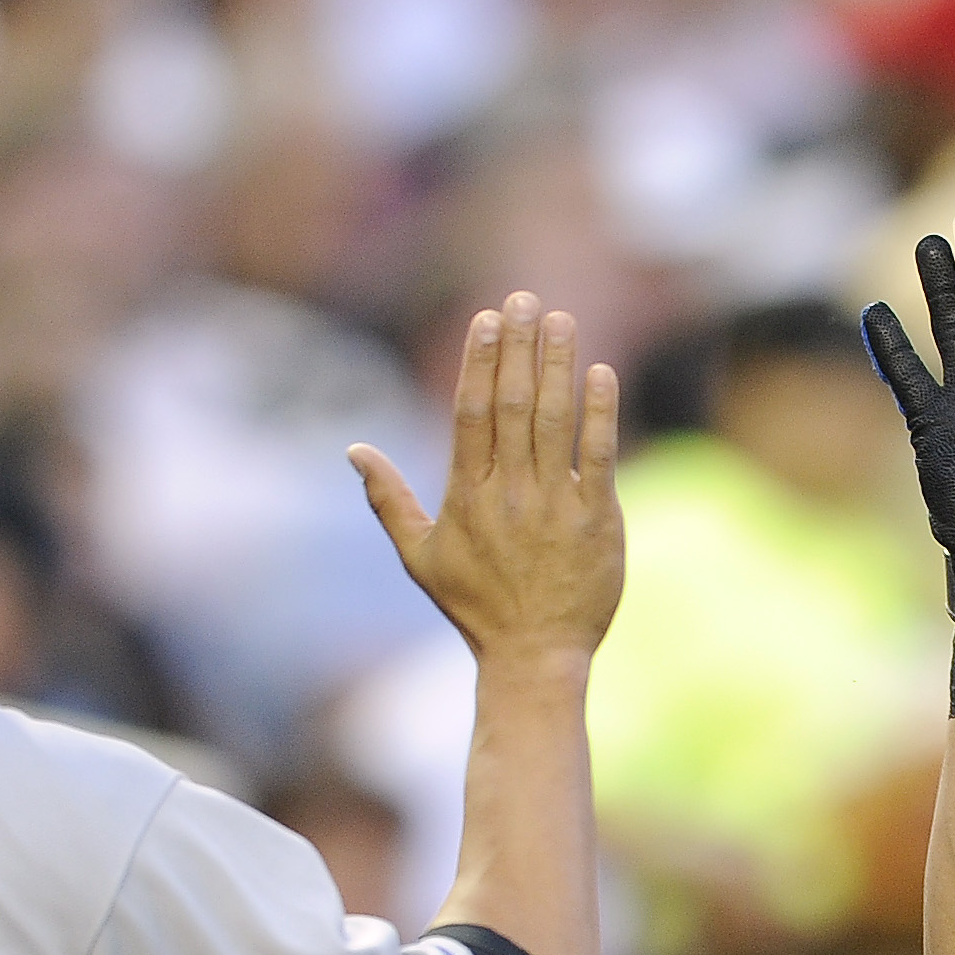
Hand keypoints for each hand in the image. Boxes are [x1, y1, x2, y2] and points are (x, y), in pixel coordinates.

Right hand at [352, 293, 621, 669]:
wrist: (534, 656)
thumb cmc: (475, 608)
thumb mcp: (419, 557)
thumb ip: (387, 500)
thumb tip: (353, 451)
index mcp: (466, 496)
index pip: (471, 413)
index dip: (479, 361)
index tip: (487, 319)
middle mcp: (508, 493)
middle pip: (512, 404)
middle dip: (518, 346)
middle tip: (525, 298)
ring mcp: (554, 505)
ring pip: (554, 420)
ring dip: (557, 364)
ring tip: (560, 319)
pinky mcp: (596, 519)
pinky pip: (598, 455)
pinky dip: (600, 413)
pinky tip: (601, 372)